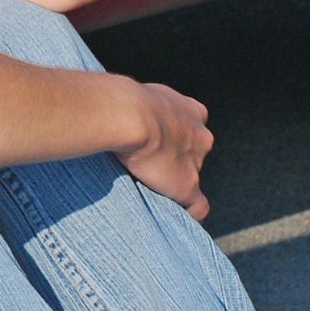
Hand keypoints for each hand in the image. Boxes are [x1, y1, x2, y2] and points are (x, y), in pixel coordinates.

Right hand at [114, 79, 213, 219]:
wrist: (128, 115)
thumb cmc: (122, 102)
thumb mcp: (133, 94)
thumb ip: (136, 106)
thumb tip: (109, 110)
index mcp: (191, 111)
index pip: (192, 126)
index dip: (175, 136)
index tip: (158, 141)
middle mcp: (200, 136)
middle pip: (194, 152)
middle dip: (176, 158)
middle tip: (148, 164)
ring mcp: (195, 162)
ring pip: (192, 177)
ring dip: (174, 182)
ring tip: (148, 187)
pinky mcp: (187, 185)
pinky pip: (198, 206)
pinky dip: (189, 212)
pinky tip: (177, 216)